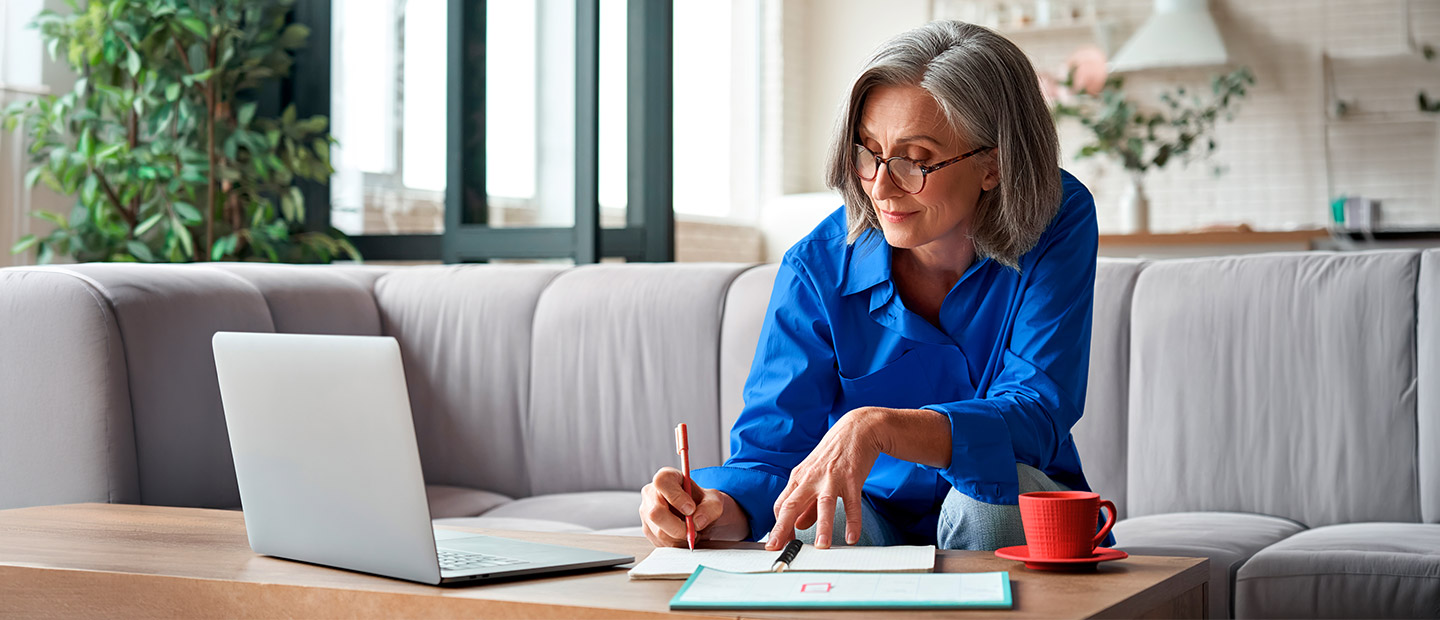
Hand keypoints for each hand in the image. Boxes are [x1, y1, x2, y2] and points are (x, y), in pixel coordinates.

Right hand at [639, 467, 745, 546]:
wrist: (699, 515)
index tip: (691, 509)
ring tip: (692, 532)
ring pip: (659, 532)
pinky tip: (684, 537)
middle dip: (678, 527)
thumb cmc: (703, 503)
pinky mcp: (648, 530)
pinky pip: (660, 542)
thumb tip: (697, 521)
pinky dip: (676, 544)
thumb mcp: (714, 501)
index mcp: (666, 478)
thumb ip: (710, 508)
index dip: (676, 497)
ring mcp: (646, 512)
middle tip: (694, 530)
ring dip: (680, 537)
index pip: (662, 482)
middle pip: (655, 513)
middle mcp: (651, 493)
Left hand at [765, 407, 884, 549]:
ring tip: (821, 547)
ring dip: (822, 527)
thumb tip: (797, 526)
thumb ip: (806, 503)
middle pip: (792, 505)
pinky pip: (852, 503)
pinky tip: (852, 538)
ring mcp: (832, 478)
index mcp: (799, 477)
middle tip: (777, 548)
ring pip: (824, 505)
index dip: (778, 526)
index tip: (777, 544)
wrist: (857, 429)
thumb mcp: (814, 475)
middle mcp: (811, 478)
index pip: (781, 505)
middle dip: (783, 528)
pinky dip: (853, 522)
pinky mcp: (852, 478)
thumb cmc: (833, 454)